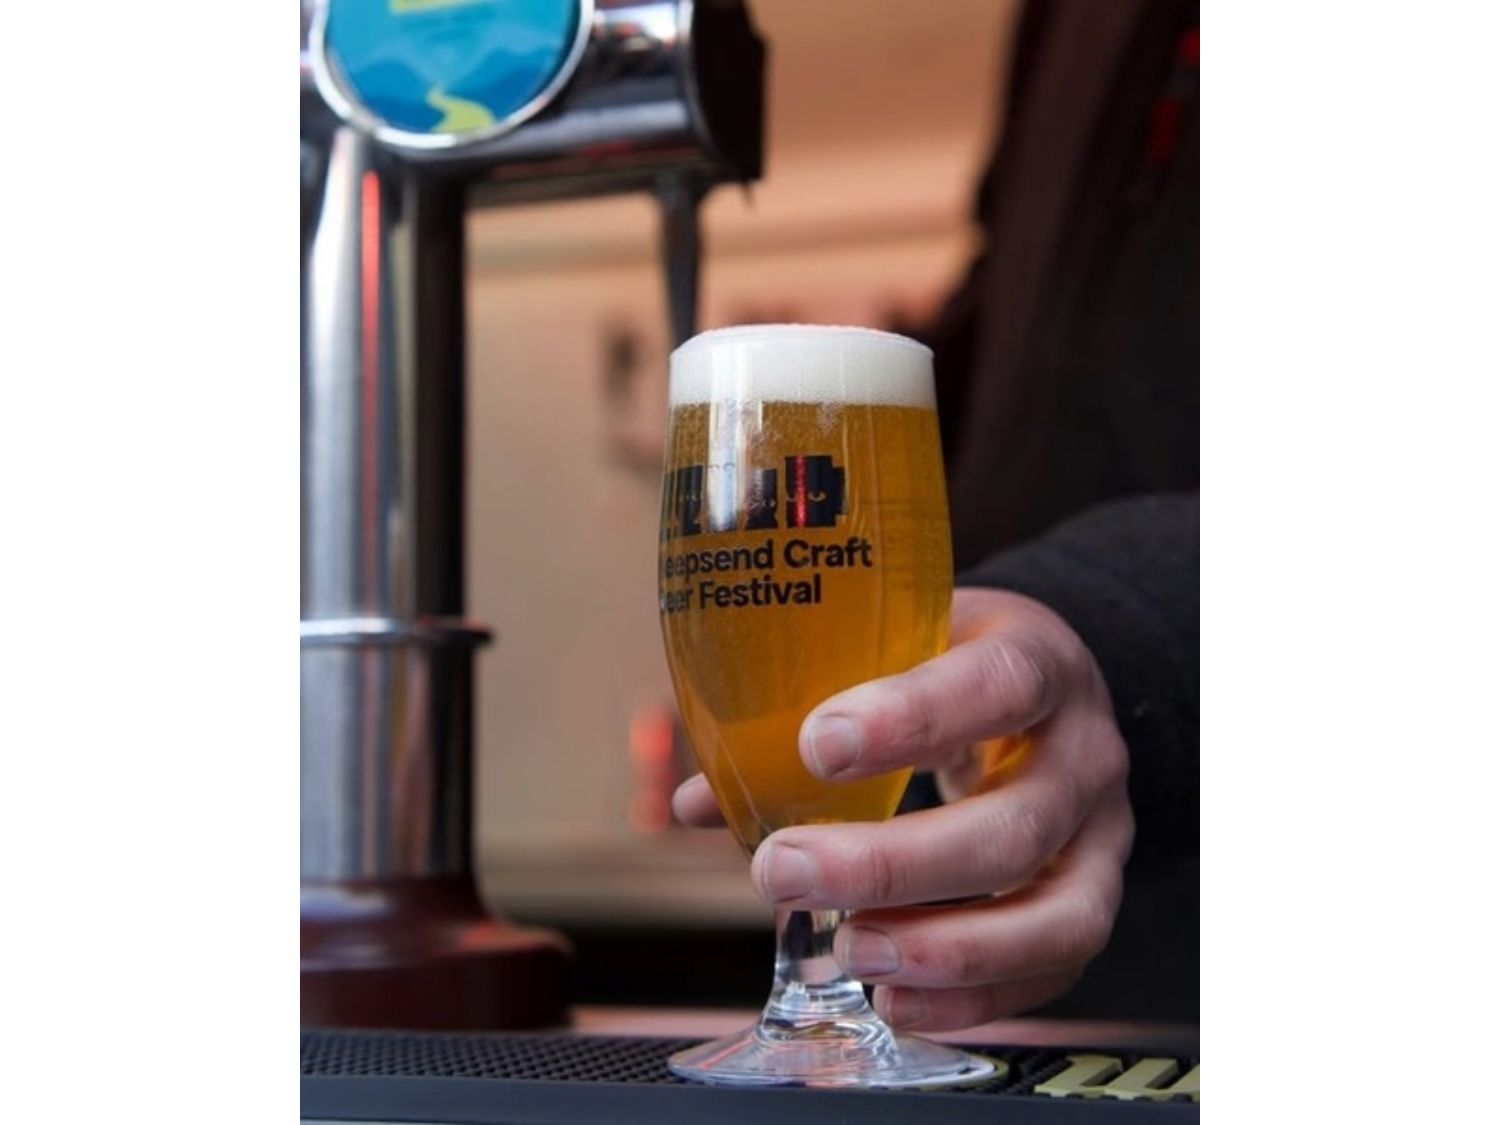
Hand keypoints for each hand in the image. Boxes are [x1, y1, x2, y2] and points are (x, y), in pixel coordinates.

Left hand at [672, 586, 1134, 1031]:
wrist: (1048, 691)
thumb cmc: (955, 664)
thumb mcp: (896, 649)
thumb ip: (803, 709)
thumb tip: (695, 802)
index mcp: (1035, 658)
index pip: (994, 683)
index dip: (910, 718)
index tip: (816, 747)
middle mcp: (1083, 750)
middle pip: (1014, 823)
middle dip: (893, 864)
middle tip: (783, 871)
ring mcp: (1102, 834)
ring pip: (1054, 912)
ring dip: (946, 948)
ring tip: (849, 950)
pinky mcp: (1094, 898)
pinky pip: (1055, 967)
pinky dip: (975, 997)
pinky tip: (897, 998)